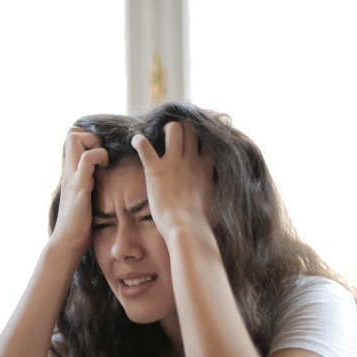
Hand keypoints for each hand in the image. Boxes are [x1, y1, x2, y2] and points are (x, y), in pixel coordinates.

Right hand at [49, 127, 108, 256]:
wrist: (68, 242)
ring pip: (76, 138)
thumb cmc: (80, 223)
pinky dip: (98, 157)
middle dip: (91, 136)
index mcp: (71, 171)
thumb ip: (90, 182)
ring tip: (103, 162)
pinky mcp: (79, 186)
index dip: (89, 137)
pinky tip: (104, 169)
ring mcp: (73, 176)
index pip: (73, 135)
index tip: (102, 153)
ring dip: (94, 144)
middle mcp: (69, 170)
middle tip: (103, 155)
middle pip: (72, 132)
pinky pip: (86, 160)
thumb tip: (105, 177)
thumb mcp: (85, 196)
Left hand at [131, 121, 214, 237]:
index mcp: (205, 169)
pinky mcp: (156, 170)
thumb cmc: (202, 223)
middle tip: (173, 135)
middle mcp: (191, 161)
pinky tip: (136, 141)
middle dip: (183, 127)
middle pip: (191, 129)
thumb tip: (220, 200)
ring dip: (164, 129)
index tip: (195, 141)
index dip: (202, 138)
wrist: (187, 229)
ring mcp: (174, 163)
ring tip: (158, 136)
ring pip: (173, 129)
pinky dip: (138, 140)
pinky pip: (144, 145)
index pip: (208, 142)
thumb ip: (216, 195)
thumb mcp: (217, 205)